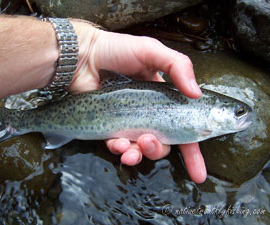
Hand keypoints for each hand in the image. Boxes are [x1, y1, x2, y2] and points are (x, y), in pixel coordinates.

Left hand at [69, 20, 205, 182]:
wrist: (83, 56)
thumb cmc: (116, 50)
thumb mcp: (151, 51)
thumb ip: (178, 66)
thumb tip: (196, 94)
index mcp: (162, 98)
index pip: (182, 127)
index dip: (192, 150)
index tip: (199, 171)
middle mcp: (147, 113)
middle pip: (161, 143)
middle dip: (158, 150)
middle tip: (149, 142)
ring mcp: (128, 122)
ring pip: (139, 149)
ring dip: (139, 155)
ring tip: (131, 149)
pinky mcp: (109, 127)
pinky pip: (118, 147)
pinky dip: (120, 150)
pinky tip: (117, 144)